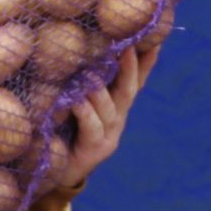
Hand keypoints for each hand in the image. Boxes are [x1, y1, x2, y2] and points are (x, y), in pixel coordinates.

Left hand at [65, 44, 159, 190]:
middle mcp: (117, 120)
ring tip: (90, 72)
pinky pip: (92, 126)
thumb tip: (79, 52)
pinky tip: (77, 101)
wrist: (56, 172)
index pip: (135, 81)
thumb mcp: (74, 103)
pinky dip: (85, 112)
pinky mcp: (94, 150)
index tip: (154, 39)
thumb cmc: (62, 130)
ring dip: (100, 89)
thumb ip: (81, 83)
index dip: (146, 62)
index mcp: (115, 107)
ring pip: (110, 108)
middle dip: (130, 67)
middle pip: (129, 90)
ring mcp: (109, 136)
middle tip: (128, 45)